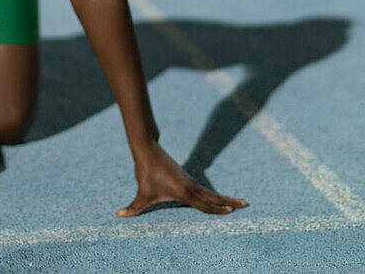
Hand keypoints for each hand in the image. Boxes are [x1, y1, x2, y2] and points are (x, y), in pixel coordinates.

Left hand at [117, 143, 247, 216]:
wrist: (148, 149)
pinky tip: (217, 197)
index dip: (217, 209)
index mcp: (184, 191)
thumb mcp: (141, 193)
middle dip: (229, 201)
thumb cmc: (146, 172)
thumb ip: (133, 207)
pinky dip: (214, 193)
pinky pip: (203, 188)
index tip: (232, 211)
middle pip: (213, 196)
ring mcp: (189, 180)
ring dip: (224, 197)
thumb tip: (118, 215)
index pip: (204, 204)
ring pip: (210, 191)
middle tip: (246, 204)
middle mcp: (190, 186)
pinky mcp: (186, 177)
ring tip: (238, 201)